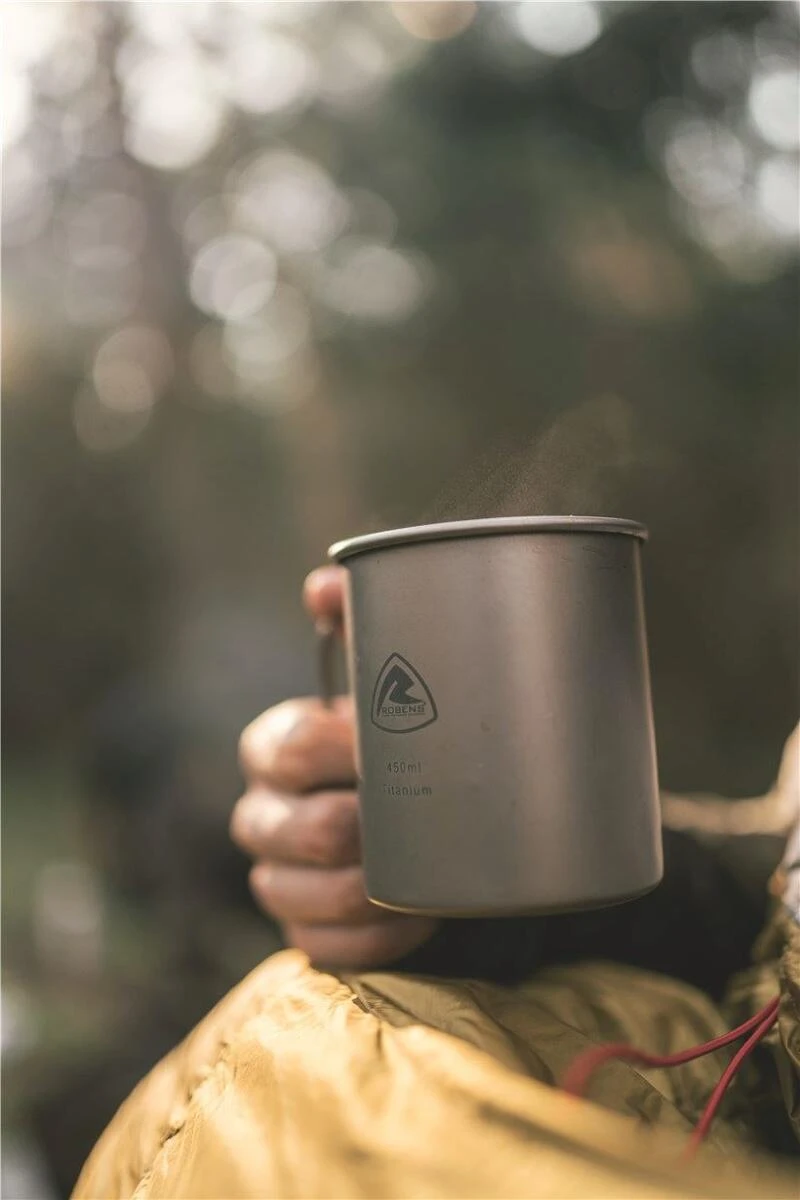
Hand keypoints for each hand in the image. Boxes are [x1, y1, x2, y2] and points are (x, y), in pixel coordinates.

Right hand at [231, 565, 438, 968]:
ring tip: (423, 875)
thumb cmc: (401, 735)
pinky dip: (375, 939)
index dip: (342, 750)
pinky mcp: (307, 933)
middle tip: (419, 815)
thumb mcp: (386, 674)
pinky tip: (417, 919)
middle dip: (358, 826)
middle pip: (292, 828)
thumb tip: (322, 584)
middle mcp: (263, 813)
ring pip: (298, 895)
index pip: (288, 748)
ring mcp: (279, 877)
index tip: (398, 745)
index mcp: (275, 745)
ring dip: (367, 891)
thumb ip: (361, 617)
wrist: (425, 809)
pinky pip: (326, 950)